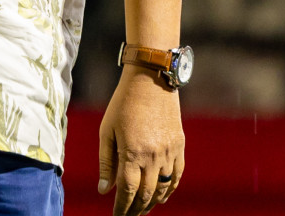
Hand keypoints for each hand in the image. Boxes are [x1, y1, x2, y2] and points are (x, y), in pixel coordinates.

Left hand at [98, 67, 183, 215]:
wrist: (151, 81)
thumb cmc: (122, 104)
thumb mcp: (107, 130)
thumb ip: (106, 162)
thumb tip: (104, 190)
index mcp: (132, 153)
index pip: (127, 192)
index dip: (122, 208)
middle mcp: (153, 157)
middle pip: (145, 195)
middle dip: (135, 209)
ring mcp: (169, 153)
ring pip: (162, 189)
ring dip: (151, 203)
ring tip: (141, 210)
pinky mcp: (180, 147)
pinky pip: (176, 177)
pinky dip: (169, 191)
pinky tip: (161, 197)